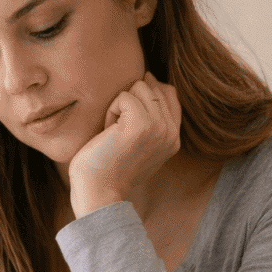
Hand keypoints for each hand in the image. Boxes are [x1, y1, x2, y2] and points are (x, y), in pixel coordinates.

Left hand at [67, 72, 180, 217]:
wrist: (99, 193)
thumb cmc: (106, 168)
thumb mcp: (135, 140)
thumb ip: (149, 116)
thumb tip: (148, 77)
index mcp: (173, 138)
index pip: (169, 93)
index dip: (145, 91)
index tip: (125, 113)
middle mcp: (171, 133)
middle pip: (152, 86)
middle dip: (128, 103)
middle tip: (116, 132)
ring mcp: (159, 127)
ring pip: (139, 87)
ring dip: (118, 106)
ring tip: (113, 132)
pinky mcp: (143, 124)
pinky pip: (124, 96)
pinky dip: (109, 112)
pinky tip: (108, 134)